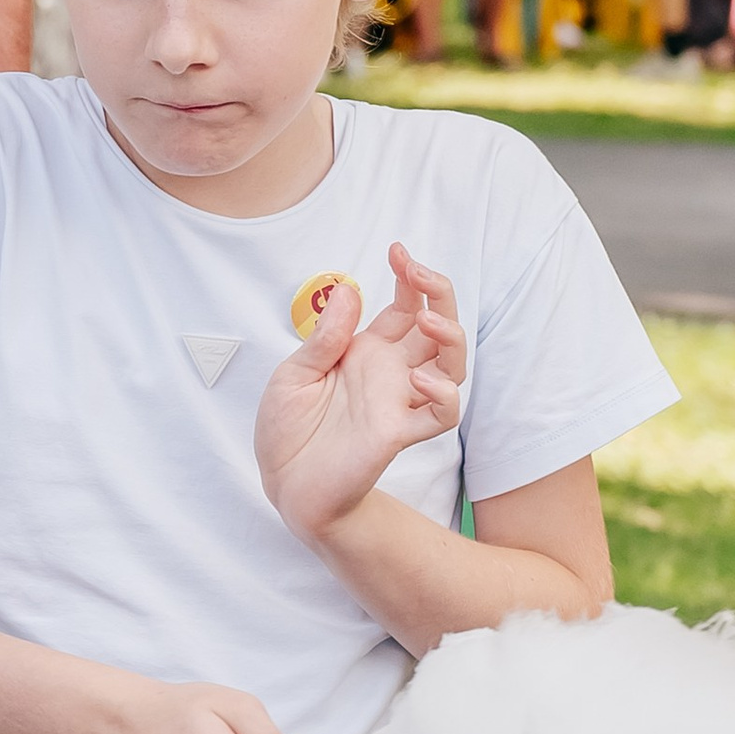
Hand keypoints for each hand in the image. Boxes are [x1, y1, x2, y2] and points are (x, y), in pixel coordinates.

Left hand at [254, 242, 463, 546]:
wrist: (283, 482)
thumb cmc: (287, 429)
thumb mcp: (294, 374)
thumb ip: (324, 338)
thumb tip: (348, 290)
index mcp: (366, 352)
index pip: (404, 307)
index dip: (409, 278)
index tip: (399, 251)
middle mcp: (390, 373)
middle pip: (437, 327)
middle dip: (438, 294)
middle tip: (418, 272)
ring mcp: (399, 402)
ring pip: (451, 366)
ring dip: (450, 338)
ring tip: (428, 319)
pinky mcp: (399, 433)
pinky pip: (441, 415)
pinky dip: (443, 396)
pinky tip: (420, 381)